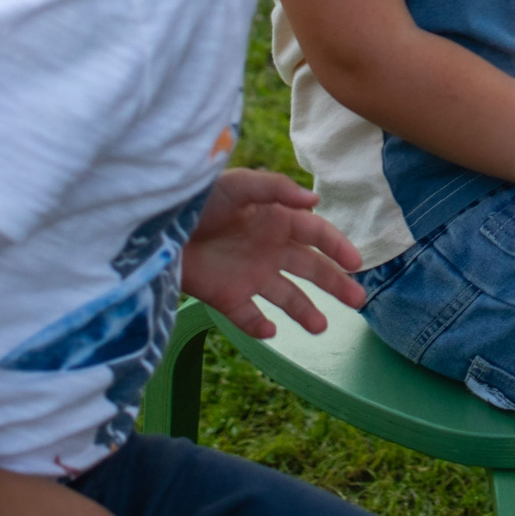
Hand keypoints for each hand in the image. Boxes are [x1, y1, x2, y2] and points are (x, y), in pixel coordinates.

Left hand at [180, 169, 365, 337]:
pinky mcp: (225, 297)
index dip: (337, 247)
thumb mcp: (238, 185)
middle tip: (358, 301)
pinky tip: (271, 330)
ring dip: (305, 311)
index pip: (315, 234)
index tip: (355, 263)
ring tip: (321, 327)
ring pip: (286, 297)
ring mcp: (249, 275)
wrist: (156, 227)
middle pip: (310, 269)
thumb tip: (315, 201)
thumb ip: (277, 189)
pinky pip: (248, 316)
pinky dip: (259, 326)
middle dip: (335, 284)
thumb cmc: (198, 199)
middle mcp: (268, 250)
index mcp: (275, 221)